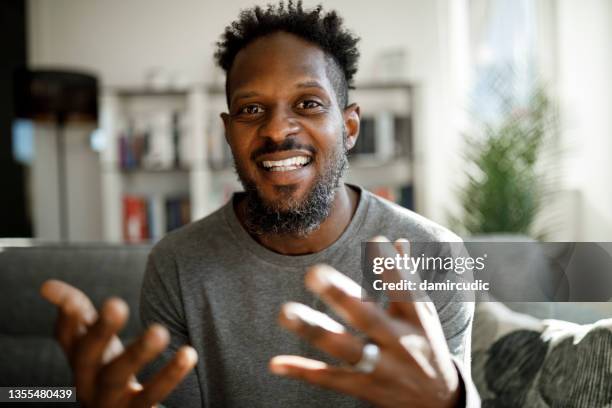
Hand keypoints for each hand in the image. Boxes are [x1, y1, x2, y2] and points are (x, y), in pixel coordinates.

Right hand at [40, 280, 196, 407]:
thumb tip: (46, 286)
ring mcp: (109, 402)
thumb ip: (80, 316)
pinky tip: (189, 353)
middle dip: (100, 330)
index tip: (73, 300)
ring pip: (117, 377)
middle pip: (87, 357)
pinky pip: (151, 396)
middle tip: (116, 303)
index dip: (67, 319)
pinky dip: (170, 374)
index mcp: (80, 361)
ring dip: (137, 352)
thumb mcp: (96, 347)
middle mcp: (87, 383)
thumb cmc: (108, 374)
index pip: (66, 338)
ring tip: (160, 331)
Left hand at [269, 238, 460, 407]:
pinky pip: (329, 379)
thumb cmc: (424, 343)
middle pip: (368, 319)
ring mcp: (380, 368)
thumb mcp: (423, 313)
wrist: (437, 402)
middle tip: (313, 273)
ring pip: (344, 349)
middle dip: (341, 297)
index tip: (376, 240)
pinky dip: (303, 371)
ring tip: (284, 312)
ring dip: (313, 330)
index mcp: (416, 319)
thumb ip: (407, 277)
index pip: (405, 290)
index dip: (392, 267)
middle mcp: (399, 343)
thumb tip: (399, 240)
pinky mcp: (362, 388)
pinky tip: (276, 363)